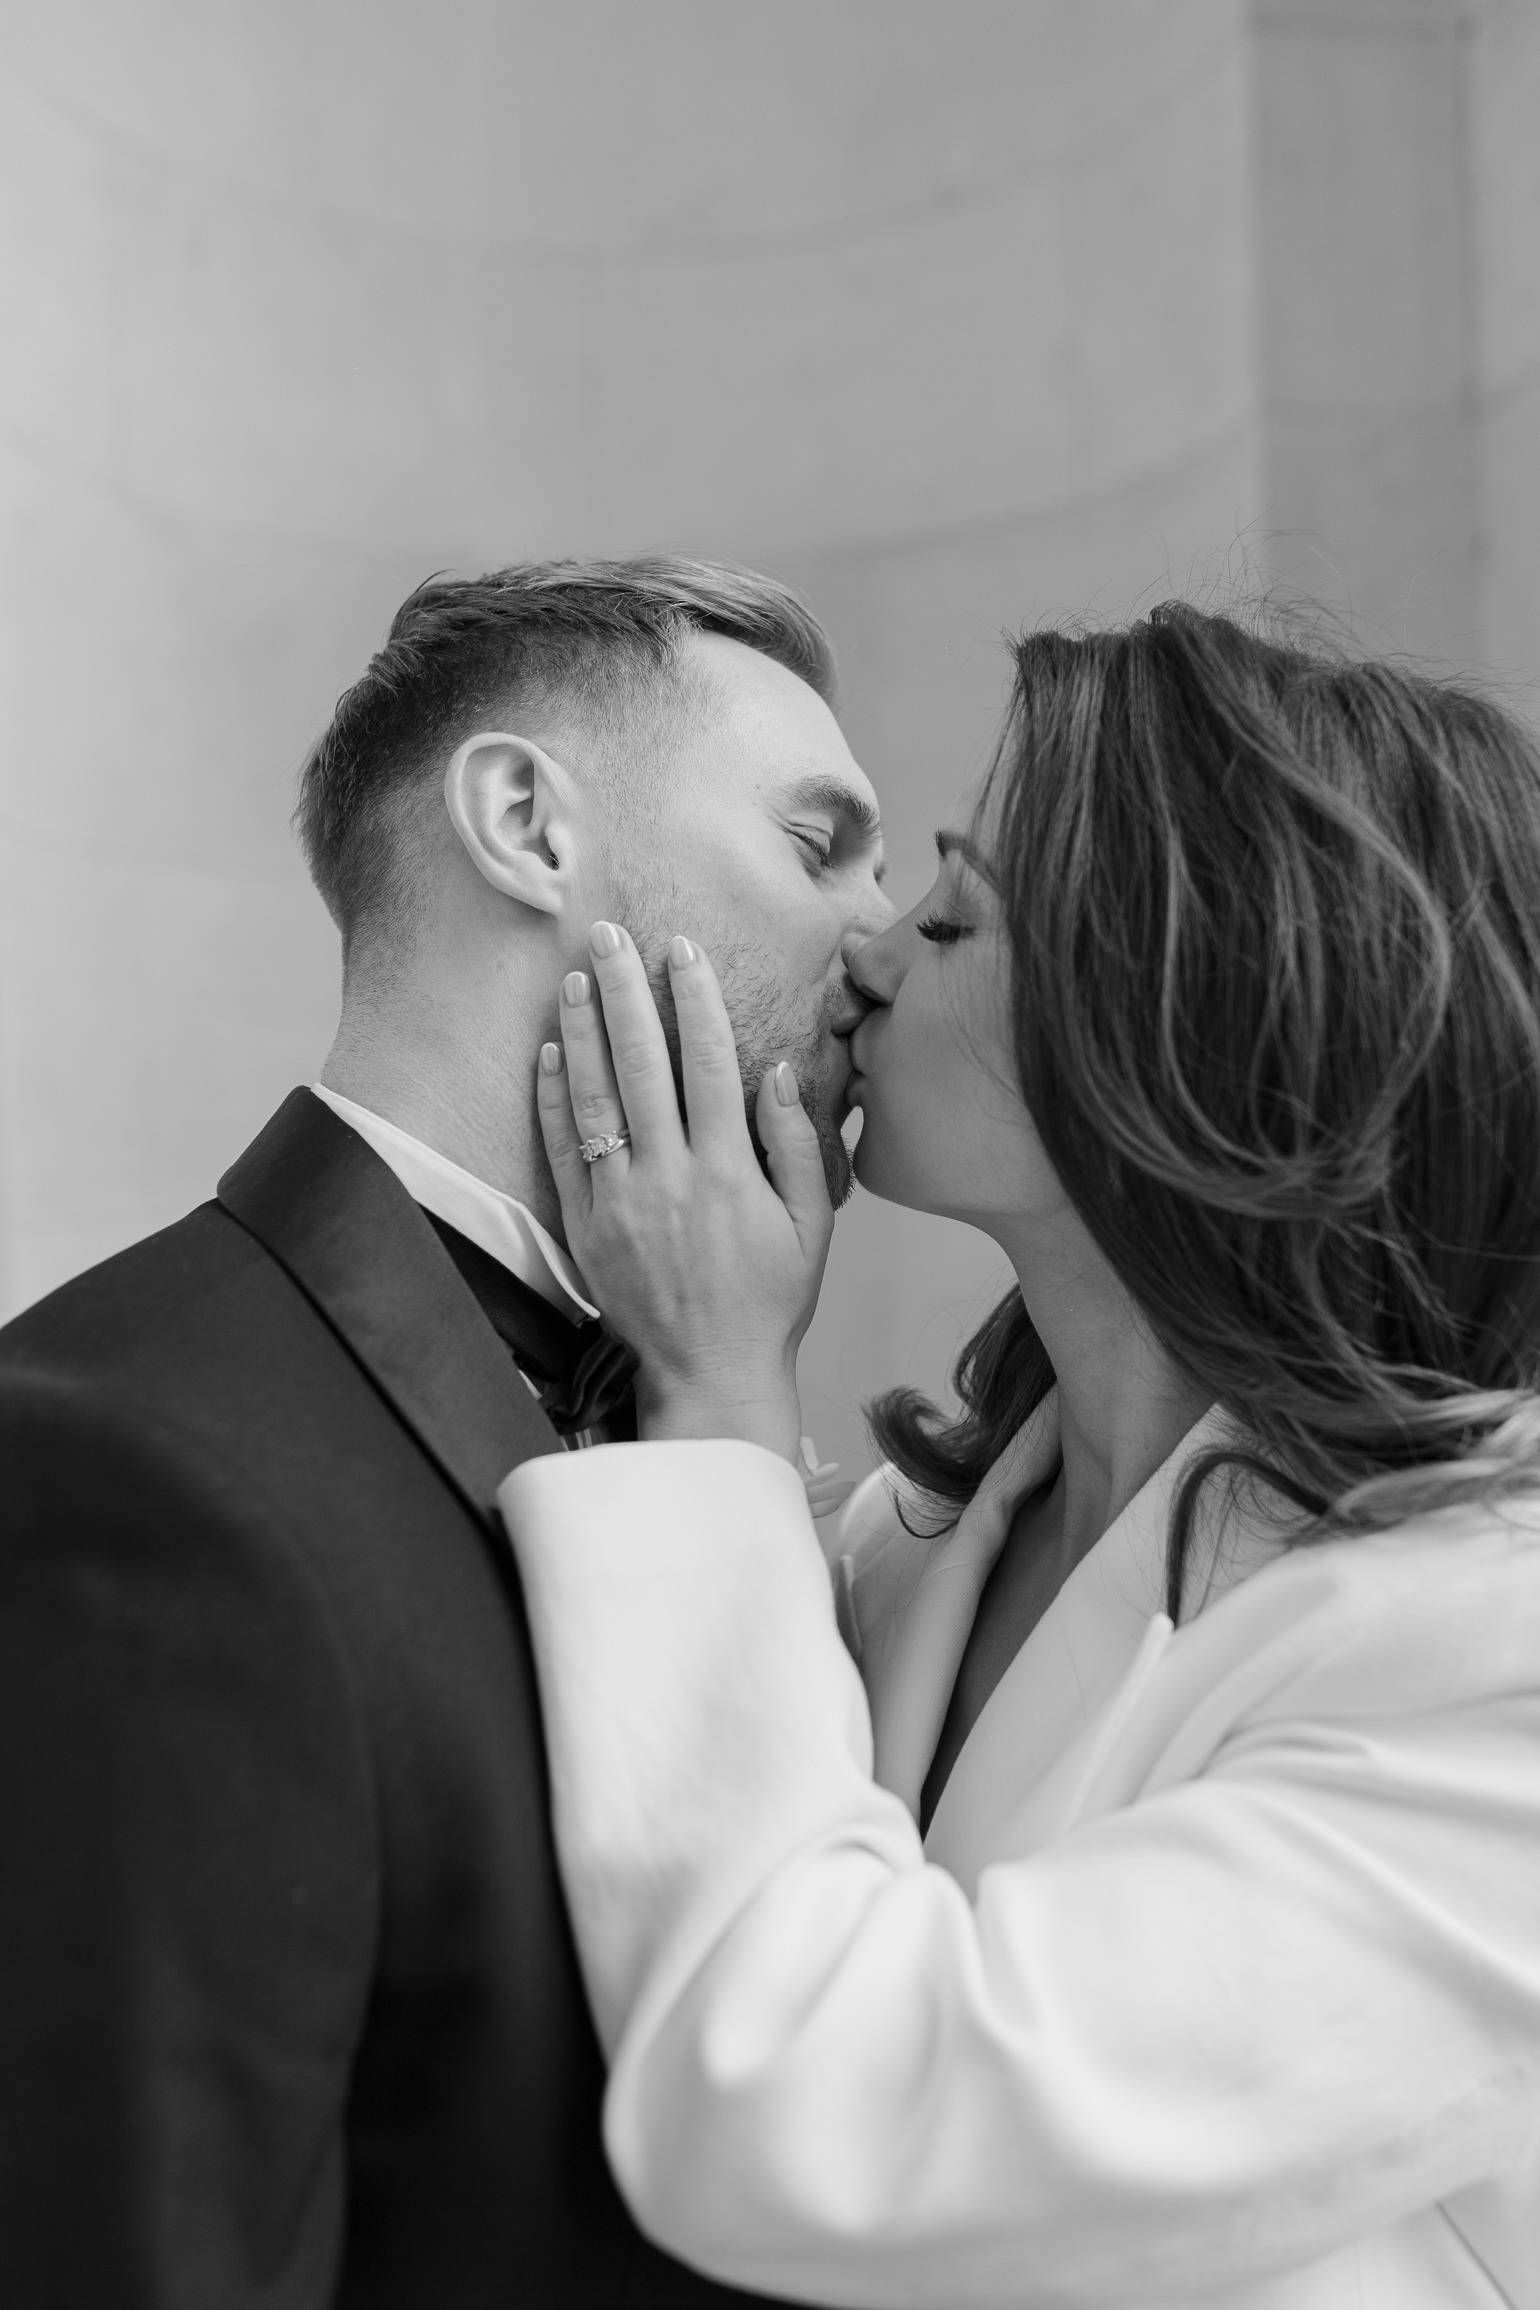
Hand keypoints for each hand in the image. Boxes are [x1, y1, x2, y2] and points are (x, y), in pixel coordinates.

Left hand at [537, 923, 835, 1458]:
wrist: (712, 1372)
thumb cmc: (769, 1298)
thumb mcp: (811, 1224)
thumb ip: (795, 1145)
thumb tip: (781, 1072)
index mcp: (729, 1171)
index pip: (708, 1063)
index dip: (695, 1000)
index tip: (683, 950)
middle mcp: (669, 1177)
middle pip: (642, 1064)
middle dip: (625, 993)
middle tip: (610, 937)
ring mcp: (620, 1200)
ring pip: (595, 1098)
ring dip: (582, 1033)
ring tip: (574, 979)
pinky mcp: (585, 1225)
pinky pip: (563, 1149)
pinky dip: (552, 1098)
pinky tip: (548, 1053)